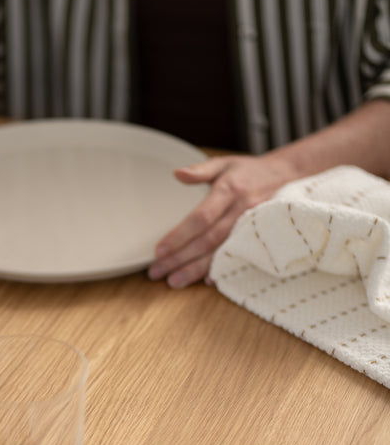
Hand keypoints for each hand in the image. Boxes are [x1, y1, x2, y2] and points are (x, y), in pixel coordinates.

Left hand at [148, 153, 299, 287]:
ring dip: (196, 269)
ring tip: (174, 281)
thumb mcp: (225, 163)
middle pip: (207, 240)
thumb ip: (200, 170)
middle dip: (181, 258)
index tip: (159, 250)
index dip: (180, 235)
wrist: (287, 175)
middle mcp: (240, 211)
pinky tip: (207, 281)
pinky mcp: (258, 238)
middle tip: (157, 271)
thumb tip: (177, 174)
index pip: (201, 217)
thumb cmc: (248, 171)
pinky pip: (239, 257)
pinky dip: (224, 270)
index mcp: (228, 191)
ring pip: (221, 252)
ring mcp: (251, 227)